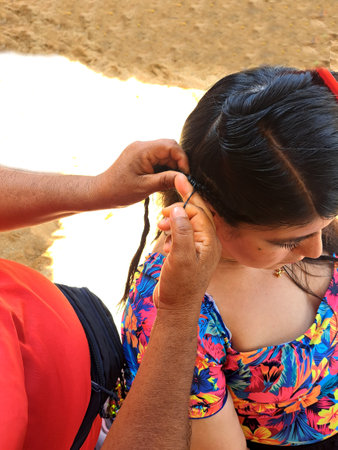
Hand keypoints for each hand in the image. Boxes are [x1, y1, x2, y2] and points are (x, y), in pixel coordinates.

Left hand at [92, 139, 188, 207]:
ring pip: (165, 152)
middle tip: (180, 179)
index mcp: (142, 150)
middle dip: (178, 162)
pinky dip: (164, 167)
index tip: (186, 175)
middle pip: (169, 147)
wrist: (101, 192)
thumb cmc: (119, 191)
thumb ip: (166, 180)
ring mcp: (140, 150)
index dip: (182, 159)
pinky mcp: (140, 156)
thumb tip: (185, 179)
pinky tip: (162, 179)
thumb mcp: (145, 187)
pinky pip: (158, 157)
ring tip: (170, 181)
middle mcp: (142, 146)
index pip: (171, 146)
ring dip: (171, 165)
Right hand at [154, 174, 220, 310]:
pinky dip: (171, 237)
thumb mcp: (180, 256)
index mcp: (210, 241)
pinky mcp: (188, 256)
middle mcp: (207, 244)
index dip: (187, 197)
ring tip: (161, 230)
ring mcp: (197, 250)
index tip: (177, 179)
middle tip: (162, 217)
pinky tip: (165, 247)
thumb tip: (180, 209)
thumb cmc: (180, 286)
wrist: (176, 309)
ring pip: (185, 226)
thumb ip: (181, 231)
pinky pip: (180, 237)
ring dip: (172, 225)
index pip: (200, 211)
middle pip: (193, 216)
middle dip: (177, 213)